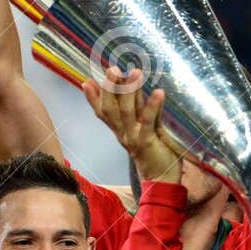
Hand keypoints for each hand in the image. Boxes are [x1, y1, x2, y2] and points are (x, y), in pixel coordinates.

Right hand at [82, 67, 180, 183]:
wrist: (163, 180)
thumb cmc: (156, 150)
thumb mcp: (145, 124)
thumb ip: (138, 105)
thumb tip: (129, 82)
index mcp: (120, 130)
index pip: (102, 112)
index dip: (93, 98)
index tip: (86, 81)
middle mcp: (123, 134)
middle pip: (109, 110)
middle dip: (109, 88)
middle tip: (112, 69)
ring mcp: (133, 138)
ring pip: (125, 113)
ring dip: (129, 91)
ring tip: (135, 72)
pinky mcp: (147, 143)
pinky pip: (148, 122)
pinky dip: (152, 106)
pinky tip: (158, 92)